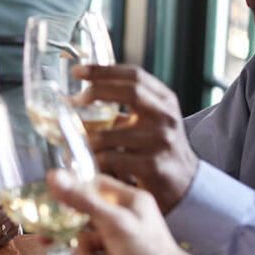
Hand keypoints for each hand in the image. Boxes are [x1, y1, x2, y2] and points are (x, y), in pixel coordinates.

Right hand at [48, 171, 218, 254]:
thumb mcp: (113, 221)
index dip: (71, 188)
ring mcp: (115, 241)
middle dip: (66, 229)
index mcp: (127, 200)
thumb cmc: (147, 250)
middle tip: (45, 236)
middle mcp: (121, 217)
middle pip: (83, 215)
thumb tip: (53, 177)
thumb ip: (82, 200)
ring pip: (83, 241)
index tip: (49, 194)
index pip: (93, 185)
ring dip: (80, 254)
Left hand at [72, 64, 198, 213]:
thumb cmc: (159, 148)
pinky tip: (85, 160)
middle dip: (96, 91)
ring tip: (69, 138)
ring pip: (111, 134)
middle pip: (131, 92)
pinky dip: (93, 159)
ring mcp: (161, 141)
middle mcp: (166, 116)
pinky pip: (112, 159)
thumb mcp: (151, 120)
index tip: (78, 71)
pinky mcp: (152, 166)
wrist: (186, 184)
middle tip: (72, 101)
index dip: (104, 71)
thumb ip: (127, 105)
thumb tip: (83, 96)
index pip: (134, 75)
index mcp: (164, 100)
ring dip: (85, 137)